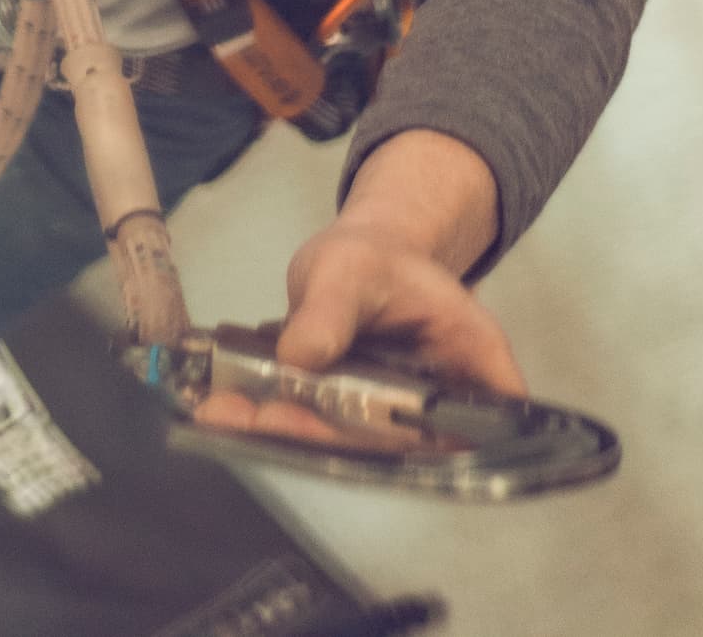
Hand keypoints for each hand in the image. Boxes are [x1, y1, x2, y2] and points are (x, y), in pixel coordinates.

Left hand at [197, 130, 521, 442]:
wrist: (354, 261)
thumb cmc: (373, 257)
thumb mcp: (352, 268)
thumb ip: (331, 311)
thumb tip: (300, 357)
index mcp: (471, 356)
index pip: (476, 419)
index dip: (434, 443)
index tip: (365, 436)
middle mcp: (442, 402)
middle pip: (395, 440)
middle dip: (326, 436)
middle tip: (264, 419)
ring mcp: (394, 418)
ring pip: (351, 444)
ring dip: (291, 435)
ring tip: (226, 414)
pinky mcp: (351, 423)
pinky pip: (319, 430)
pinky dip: (275, 423)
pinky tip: (227, 410)